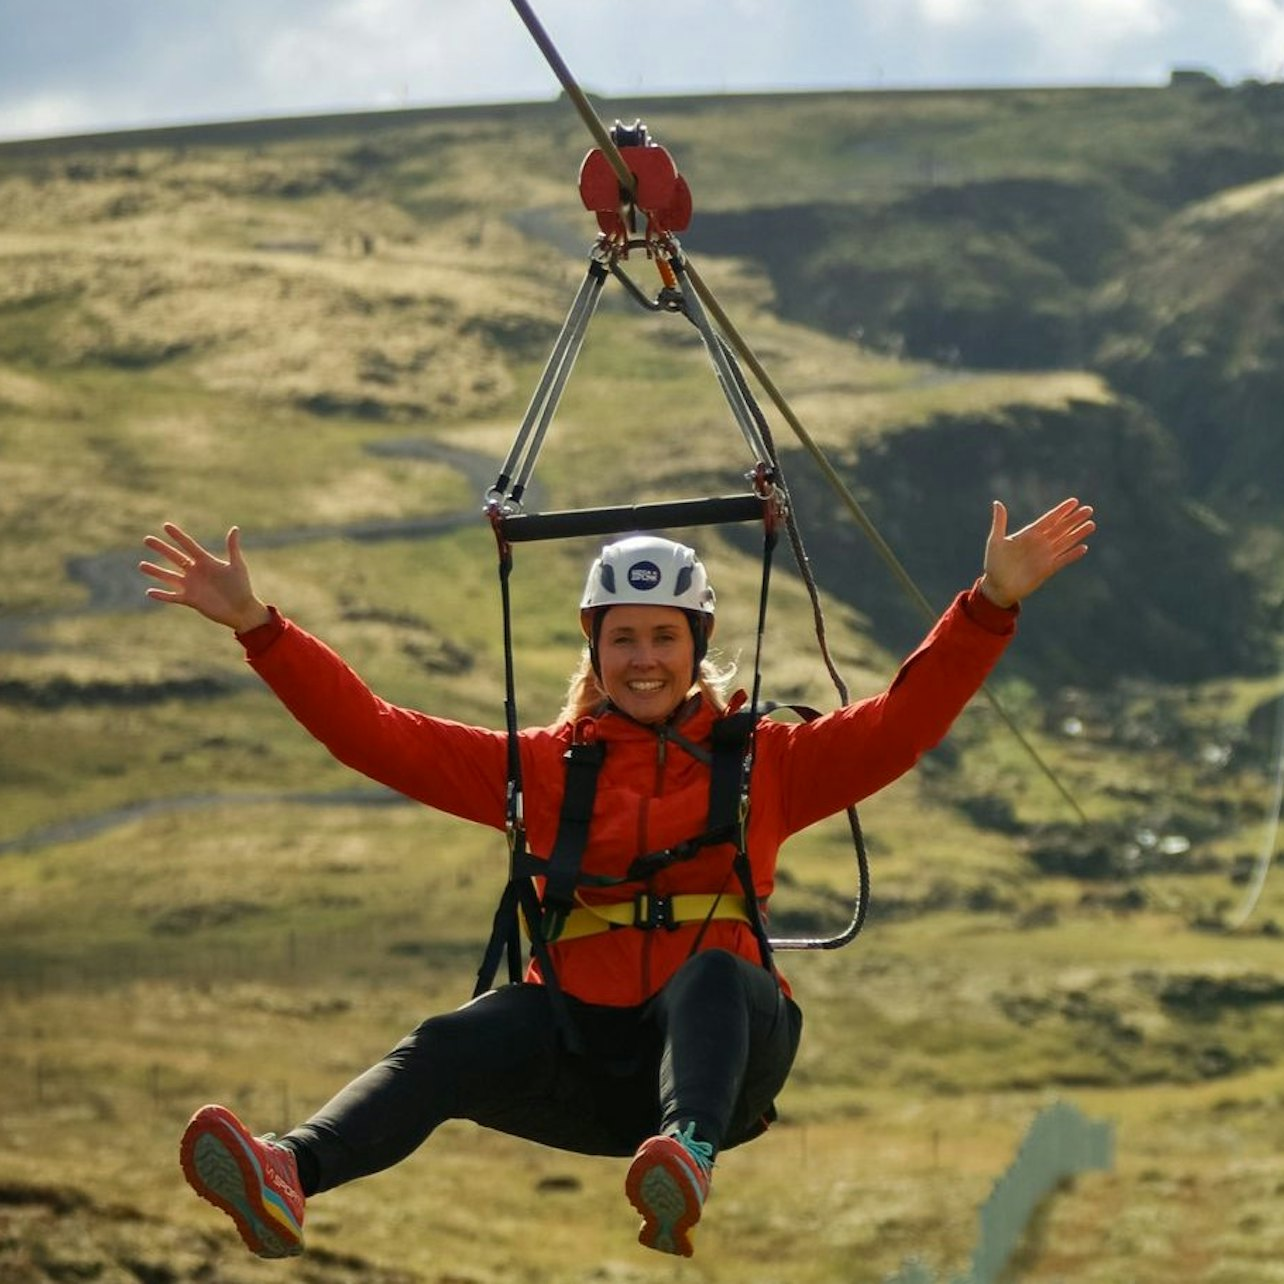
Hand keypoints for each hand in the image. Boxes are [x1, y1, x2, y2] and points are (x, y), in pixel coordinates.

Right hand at [139, 523, 269, 631]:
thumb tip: (235, 528)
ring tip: (141, 565)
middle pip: (175, 557)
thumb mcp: (237, 566)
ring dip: (156, 571)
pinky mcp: (190, 600)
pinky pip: (172, 597)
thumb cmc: (242, 587)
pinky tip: (149, 592)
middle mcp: (196, 572)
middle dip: (161, 549)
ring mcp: (192, 586)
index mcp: (206, 562)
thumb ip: (232, 548)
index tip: (166, 525)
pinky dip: (161, 595)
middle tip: (147, 539)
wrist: (242, 610)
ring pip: (169, 576)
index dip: (178, 536)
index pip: (188, 545)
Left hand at [978, 498, 1094, 607]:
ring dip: (1077, 534)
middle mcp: (1039, 543)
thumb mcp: (996, 541)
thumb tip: (997, 502)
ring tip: (1091, 524)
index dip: (1061, 511)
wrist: (997, 587)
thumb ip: (1000, 522)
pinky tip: (1083, 548)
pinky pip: (1063, 560)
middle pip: (1061, 528)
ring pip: (1065, 542)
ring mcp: (1044, 556)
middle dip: (1074, 519)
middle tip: (1089, 509)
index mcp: (1028, 534)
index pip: (1049, 519)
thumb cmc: (994, 563)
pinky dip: (1072, 554)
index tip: (1074, 502)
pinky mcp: (1047, 570)